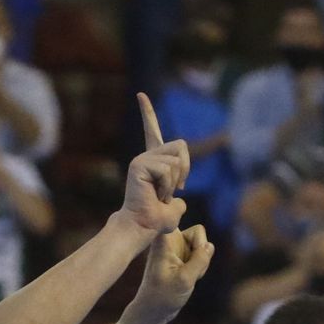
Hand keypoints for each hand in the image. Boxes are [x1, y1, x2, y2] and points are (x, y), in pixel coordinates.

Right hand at [119, 93, 189, 235]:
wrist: (142, 228)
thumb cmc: (156, 222)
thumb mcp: (176, 207)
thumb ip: (179, 196)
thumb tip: (177, 200)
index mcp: (153, 162)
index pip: (153, 132)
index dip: (147, 113)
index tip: (140, 94)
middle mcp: (145, 157)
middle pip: (181, 145)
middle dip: (185, 169)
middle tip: (170, 191)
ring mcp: (141, 159)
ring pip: (176, 159)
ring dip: (175, 182)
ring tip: (160, 195)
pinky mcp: (138, 164)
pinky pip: (167, 169)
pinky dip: (167, 185)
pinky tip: (155, 194)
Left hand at [135, 224, 214, 321]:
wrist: (153, 310)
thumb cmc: (163, 296)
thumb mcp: (184, 279)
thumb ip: (200, 260)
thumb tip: (210, 245)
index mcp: (166, 239)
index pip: (199, 231)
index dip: (201, 244)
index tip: (191, 260)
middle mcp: (171, 239)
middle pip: (202, 238)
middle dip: (201, 255)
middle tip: (189, 272)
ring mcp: (176, 247)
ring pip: (202, 247)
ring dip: (200, 263)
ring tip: (186, 277)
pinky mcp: (180, 255)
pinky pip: (199, 255)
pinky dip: (199, 267)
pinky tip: (188, 279)